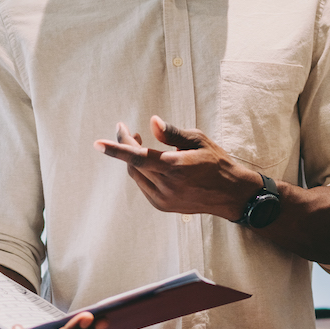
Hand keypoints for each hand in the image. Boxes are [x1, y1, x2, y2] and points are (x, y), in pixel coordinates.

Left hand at [94, 116, 259, 220]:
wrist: (232, 195)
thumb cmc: (217, 162)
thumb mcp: (199, 140)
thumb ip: (173, 133)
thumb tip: (153, 122)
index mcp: (175, 168)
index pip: (138, 157)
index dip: (116, 149)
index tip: (98, 143)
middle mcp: (167, 186)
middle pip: (133, 164)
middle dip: (125, 146)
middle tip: (126, 130)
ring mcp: (163, 199)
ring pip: (136, 175)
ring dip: (132, 159)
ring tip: (137, 141)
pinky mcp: (163, 206)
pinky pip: (143, 186)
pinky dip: (141, 171)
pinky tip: (149, 162)